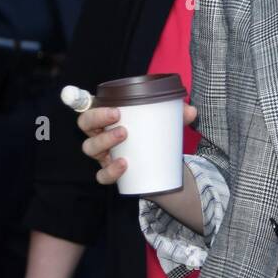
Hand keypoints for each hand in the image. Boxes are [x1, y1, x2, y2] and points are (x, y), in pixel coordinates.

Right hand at [78, 102, 197, 185]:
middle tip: (119, 117)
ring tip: (124, 135)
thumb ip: (177, 113)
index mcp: (107, 116)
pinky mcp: (110, 172)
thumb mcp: (165, 121)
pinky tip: (124, 165)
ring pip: (90, 148)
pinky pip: (102, 175)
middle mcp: (99, 133)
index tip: (113, 106)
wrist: (159, 164)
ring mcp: (102, 154)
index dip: (88, 102)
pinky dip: (111, 171)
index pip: (88, 105)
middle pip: (85, 124)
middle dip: (97, 118)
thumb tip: (191, 111)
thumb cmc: (153, 134)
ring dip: (104, 141)